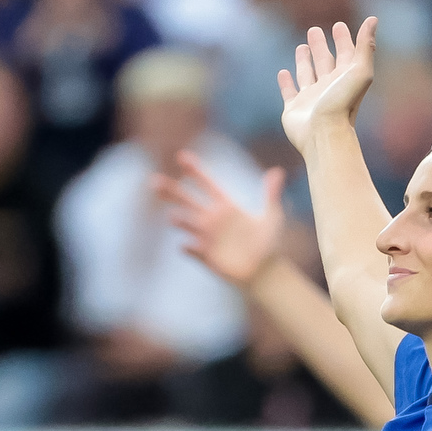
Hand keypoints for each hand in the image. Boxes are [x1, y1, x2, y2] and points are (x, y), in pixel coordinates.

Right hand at [158, 154, 284, 286]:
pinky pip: (193, 250)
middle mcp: (213, 220)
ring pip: (187, 224)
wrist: (265, 273)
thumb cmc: (269, 244)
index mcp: (226, 207)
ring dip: (179, 219)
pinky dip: (189, 248)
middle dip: (171, 191)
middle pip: (188, 200)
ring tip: (173, 216)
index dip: (195, 171)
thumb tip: (277, 172)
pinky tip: (186, 246)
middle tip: (154, 181)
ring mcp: (208, 238)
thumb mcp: (273, 217)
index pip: (207, 185)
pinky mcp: (207, 257)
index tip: (181, 157)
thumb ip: (271, 195)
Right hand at [277, 17, 378, 150]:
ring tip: (301, 47)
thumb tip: (373, 18)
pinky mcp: (294, 109)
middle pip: (325, 62)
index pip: (345, 54)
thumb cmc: (343, 104)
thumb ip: (366, 46)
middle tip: (315, 30)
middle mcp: (329, 88)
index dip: (344, 40)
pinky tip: (283, 73)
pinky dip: (286, 83)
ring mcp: (311, 99)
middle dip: (321, 46)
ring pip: (307, 75)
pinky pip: (289, 92)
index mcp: (345, 79)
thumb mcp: (359, 71)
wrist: (324, 135)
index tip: (339, 25)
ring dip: (304, 61)